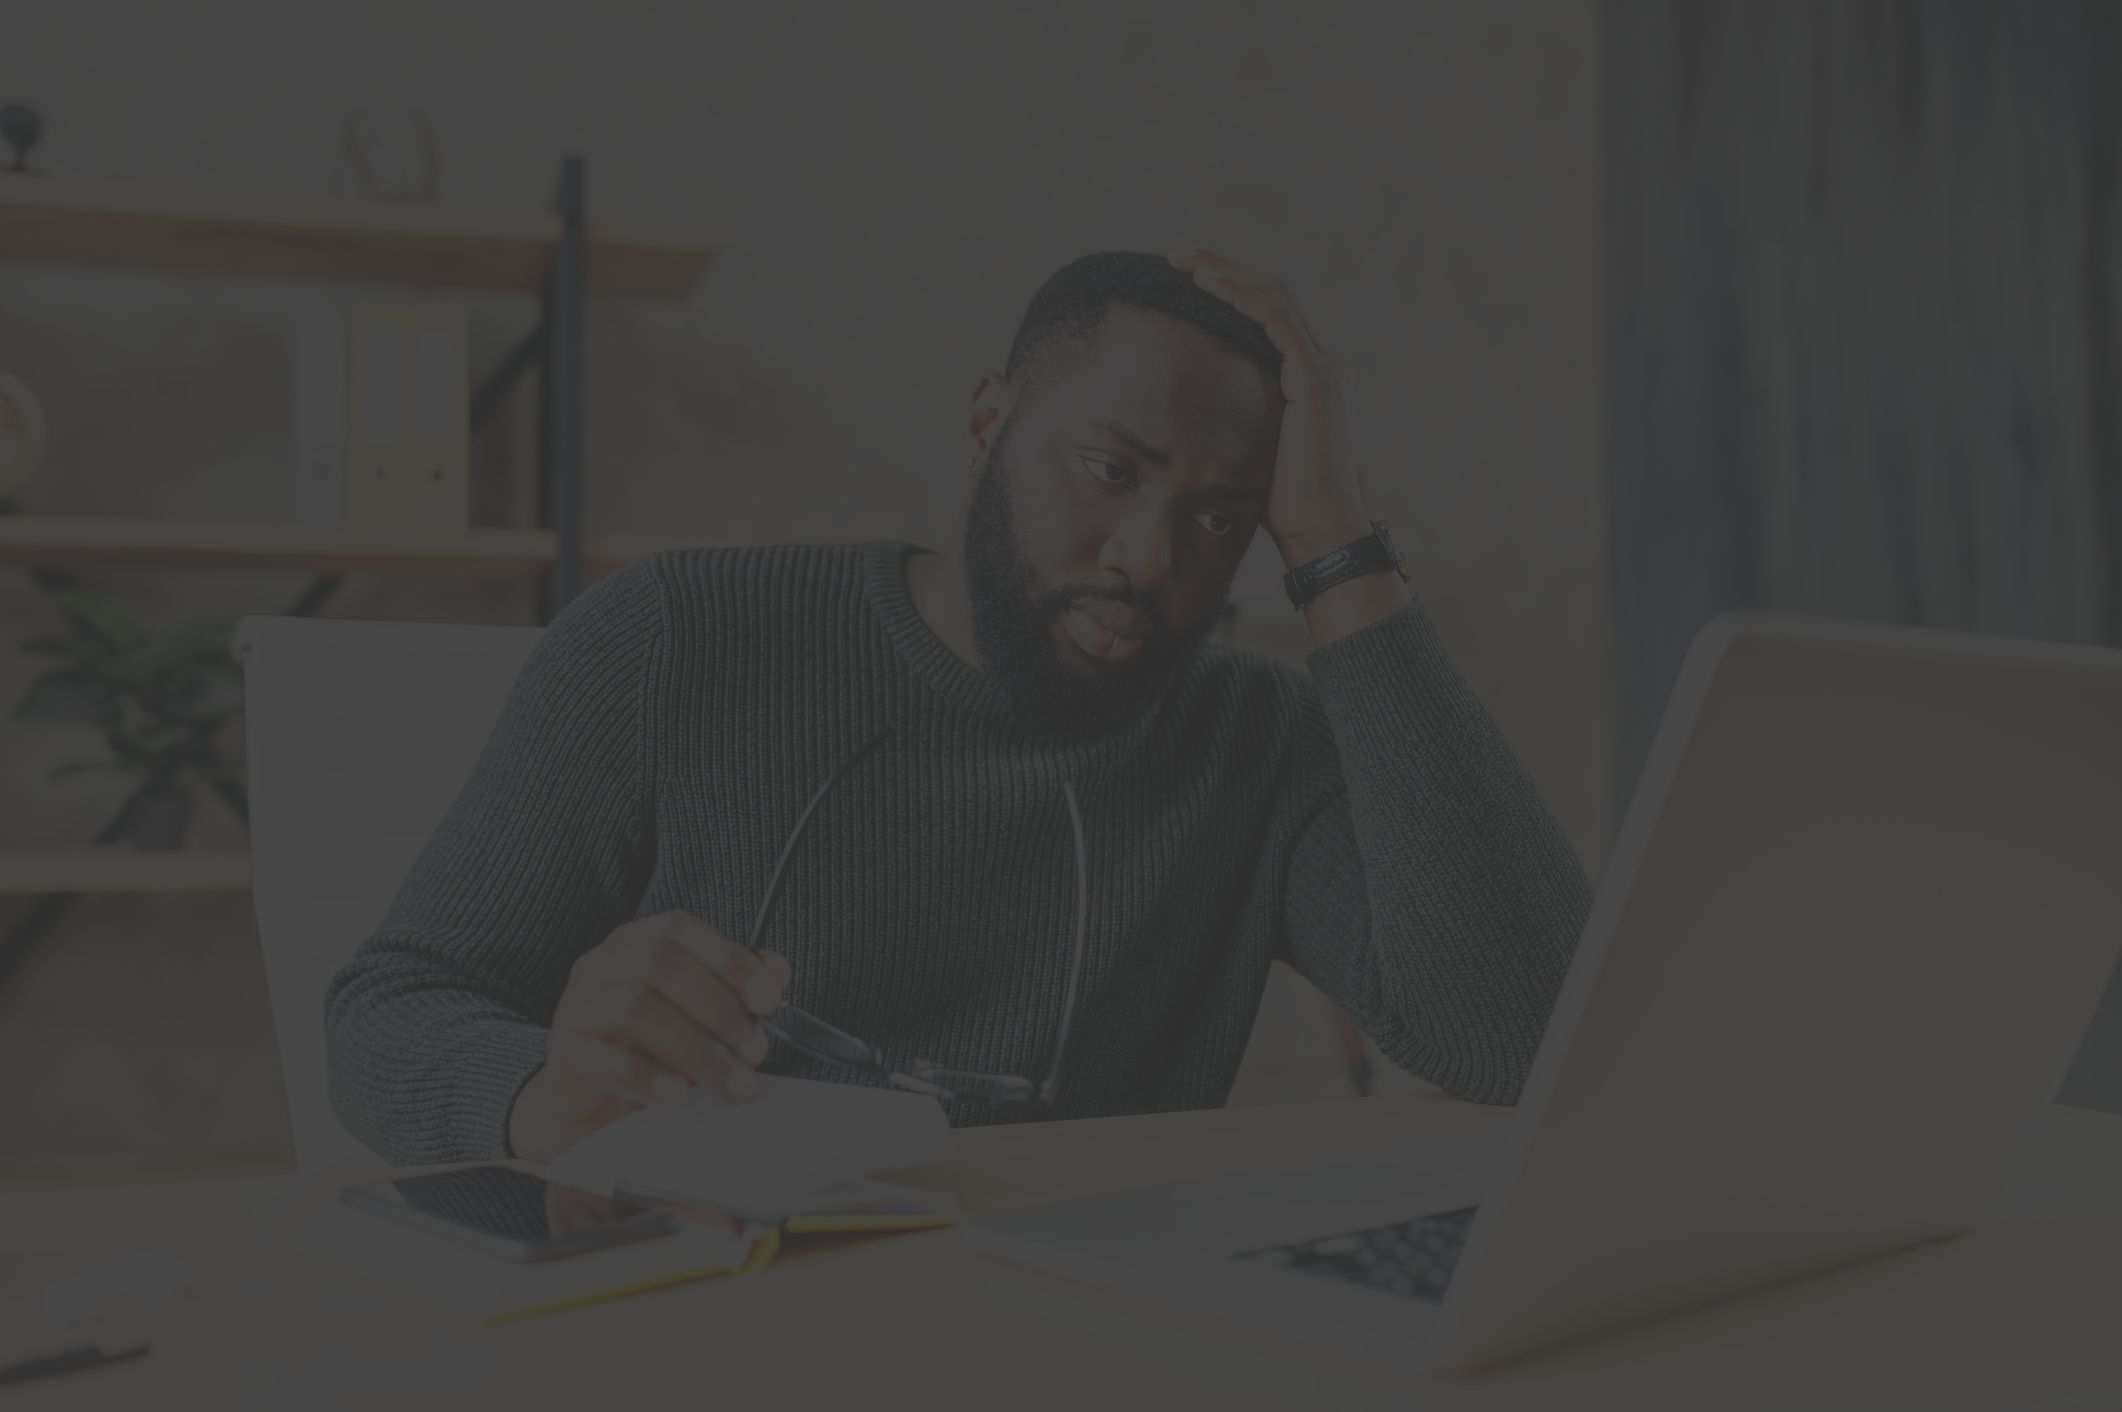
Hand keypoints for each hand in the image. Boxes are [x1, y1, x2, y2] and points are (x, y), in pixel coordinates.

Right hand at [507, 911, 789, 1164]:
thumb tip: (777, 970)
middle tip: (756, 1051)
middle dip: (718, 1007)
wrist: (590, 1103)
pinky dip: (645, 1077)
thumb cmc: (651, 1049)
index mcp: (636, 942)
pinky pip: (600, 1058)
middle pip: (658, 964)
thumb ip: (736, 988)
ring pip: (634, 1008)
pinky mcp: (563, 1053)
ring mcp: (577, 1006)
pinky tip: (677, 1094)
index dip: (729, 959)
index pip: (680, 930)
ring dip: (694, 1049)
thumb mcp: (698, 1015)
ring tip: (732, 1084)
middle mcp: (602, 964)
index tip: (770, 1000)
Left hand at [1167, 245, 1371, 566]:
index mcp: (1308, 375)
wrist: (1318, 533)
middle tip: (1177, 250)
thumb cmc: (1282, 504)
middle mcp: (1322, 362)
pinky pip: (1275, 320)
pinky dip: (1240, 296)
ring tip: (1184, 258)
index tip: (1185, 273)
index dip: (1228, 285)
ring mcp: (1324, 368)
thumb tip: (1188, 413)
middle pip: (1271, 292)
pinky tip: (1207, 285)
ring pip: (1273, 296)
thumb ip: (1234, 417)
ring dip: (1226, 271)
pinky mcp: (1316, 380)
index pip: (1268, 311)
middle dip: (1222, 265)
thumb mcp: (1248, 446)